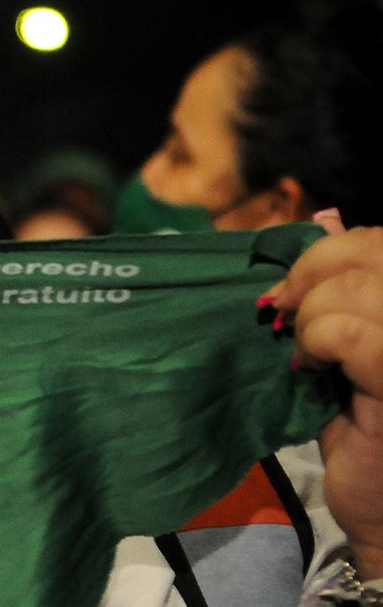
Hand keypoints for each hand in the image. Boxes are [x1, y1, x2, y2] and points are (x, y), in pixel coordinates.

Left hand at [267, 212, 382, 578]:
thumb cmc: (368, 431)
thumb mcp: (350, 347)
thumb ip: (345, 291)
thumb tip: (320, 227)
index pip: (382, 240)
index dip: (330, 250)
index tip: (292, 289)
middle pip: (374, 250)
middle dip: (313, 272)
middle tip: (285, 313)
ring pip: (361, 289)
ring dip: (315, 313)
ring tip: (308, 350)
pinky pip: (354, 336)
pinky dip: (320, 342)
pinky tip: (314, 370)